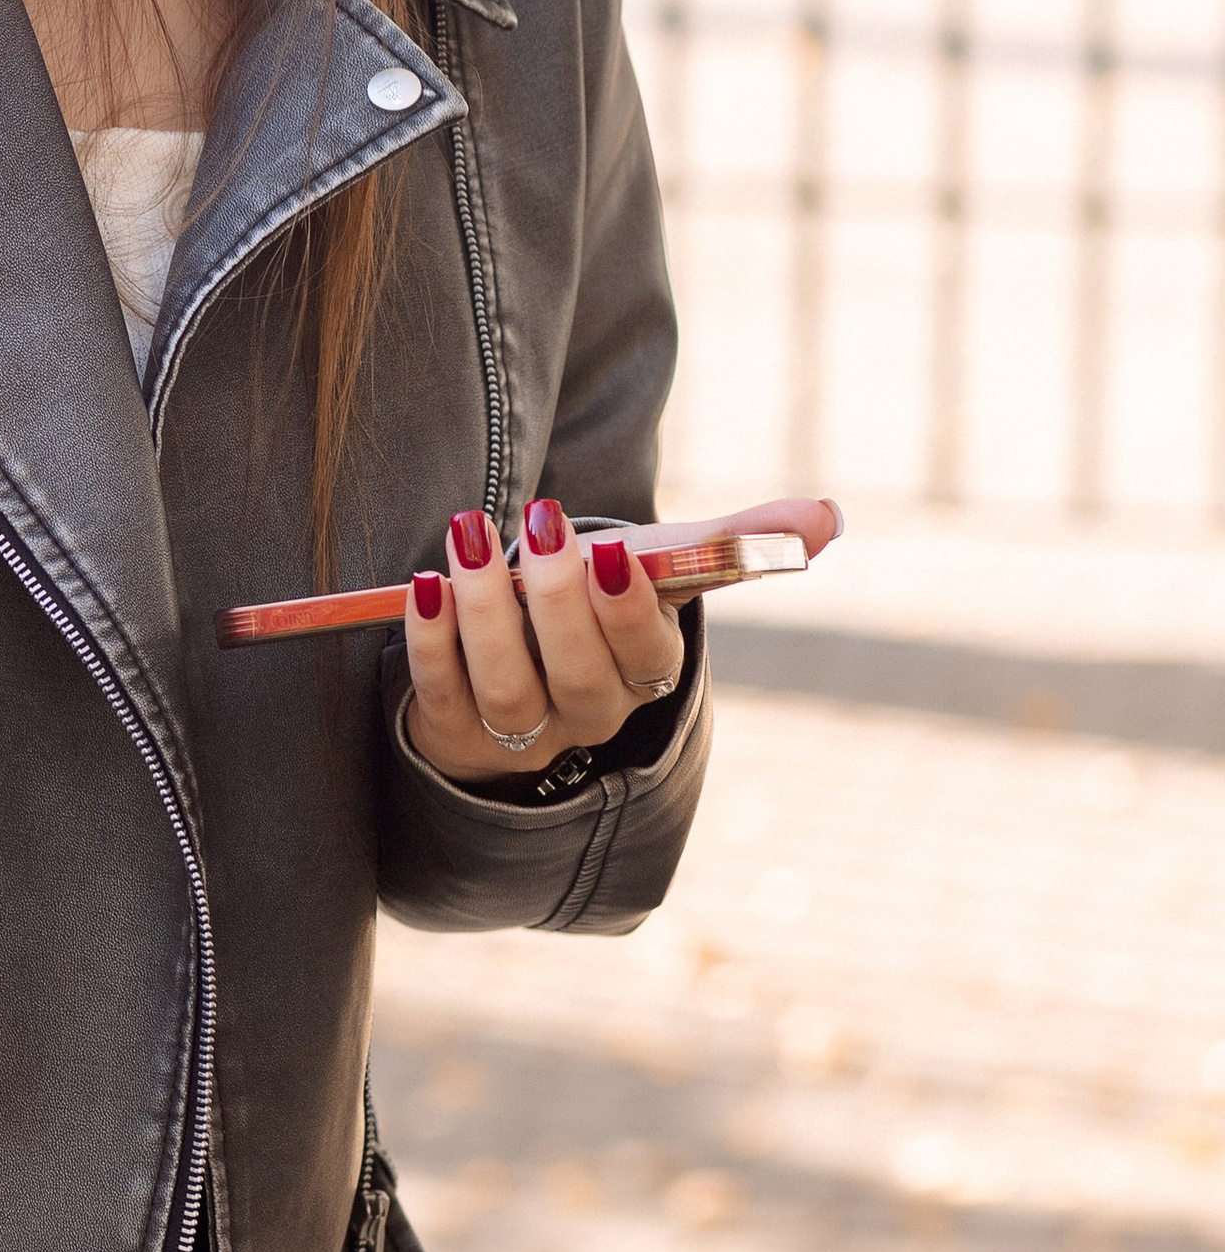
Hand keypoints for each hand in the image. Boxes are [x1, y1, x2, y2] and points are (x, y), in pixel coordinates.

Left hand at [401, 494, 842, 787]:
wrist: (517, 659)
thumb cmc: (599, 598)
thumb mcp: (660, 564)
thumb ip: (735, 540)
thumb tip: (829, 516)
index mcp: (645, 669)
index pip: (648, 655)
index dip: (629, 610)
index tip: (608, 550)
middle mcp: (590, 713)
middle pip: (580, 677)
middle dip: (558, 601)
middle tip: (538, 522)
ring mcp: (523, 731)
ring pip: (508, 690)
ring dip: (485, 612)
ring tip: (466, 538)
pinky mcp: (455, 735)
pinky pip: (443, 698)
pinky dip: (431, 642)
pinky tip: (422, 586)